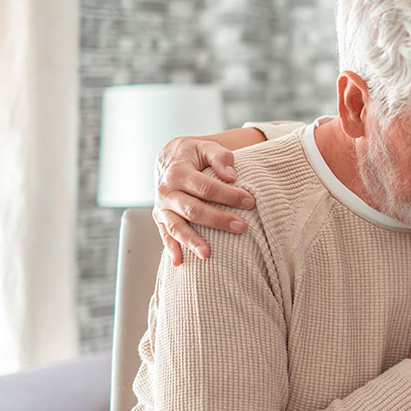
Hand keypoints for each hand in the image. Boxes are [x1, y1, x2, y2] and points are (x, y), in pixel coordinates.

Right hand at [153, 136, 255, 265]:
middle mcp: (166, 191)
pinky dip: (171, 249)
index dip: (228, 195)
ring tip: (208, 255)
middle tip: (241, 227)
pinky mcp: (160, 218)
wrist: (169, 158)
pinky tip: (180, 263)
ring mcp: (162, 207)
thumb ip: (220, 156)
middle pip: (193, 209)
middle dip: (218, 220)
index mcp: (178, 171)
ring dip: (192, 241)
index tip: (250, 201)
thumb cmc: (194, 154)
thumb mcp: (206, 146)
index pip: (206, 187)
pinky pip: (164, 235)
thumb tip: (231, 176)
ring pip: (176, 227)